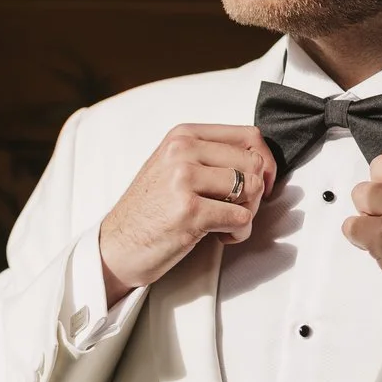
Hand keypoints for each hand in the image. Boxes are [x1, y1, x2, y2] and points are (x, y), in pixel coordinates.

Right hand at [98, 124, 275, 302]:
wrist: (115, 245)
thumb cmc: (149, 210)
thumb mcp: (173, 167)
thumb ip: (210, 156)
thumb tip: (260, 160)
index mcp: (182, 136)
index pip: (248, 135)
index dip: (265, 161)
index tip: (262, 182)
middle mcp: (182, 151)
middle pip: (254, 164)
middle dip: (256, 193)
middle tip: (237, 210)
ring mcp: (184, 180)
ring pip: (252, 189)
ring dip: (247, 213)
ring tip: (226, 223)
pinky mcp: (189, 212)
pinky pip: (241, 218)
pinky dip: (238, 233)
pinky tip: (220, 237)